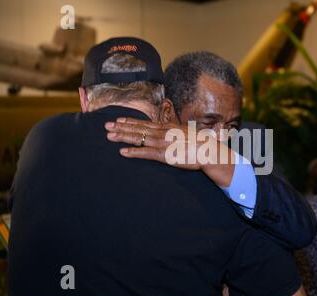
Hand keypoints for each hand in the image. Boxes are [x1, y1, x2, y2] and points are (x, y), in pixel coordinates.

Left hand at [105, 117, 234, 186]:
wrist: (209, 150)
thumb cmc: (202, 143)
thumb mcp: (188, 133)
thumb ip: (178, 131)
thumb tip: (175, 131)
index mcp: (168, 127)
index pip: (145, 123)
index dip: (131, 121)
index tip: (119, 120)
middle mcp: (163, 132)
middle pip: (138, 128)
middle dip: (121, 127)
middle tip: (106, 126)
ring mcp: (162, 143)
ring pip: (138, 138)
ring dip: (122, 137)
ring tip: (109, 136)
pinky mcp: (164, 155)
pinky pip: (145, 153)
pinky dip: (133, 152)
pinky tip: (122, 152)